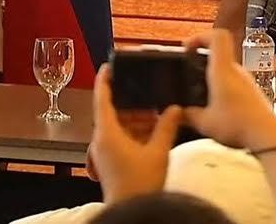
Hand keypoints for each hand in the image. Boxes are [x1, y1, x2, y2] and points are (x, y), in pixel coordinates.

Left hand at [87, 65, 182, 203]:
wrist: (132, 211)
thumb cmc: (140, 184)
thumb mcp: (158, 151)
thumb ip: (167, 126)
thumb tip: (174, 108)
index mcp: (106, 133)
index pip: (101, 99)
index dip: (104, 80)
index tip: (108, 66)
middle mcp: (100, 141)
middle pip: (112, 112)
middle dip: (131, 103)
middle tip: (148, 93)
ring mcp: (103, 152)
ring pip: (117, 126)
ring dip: (135, 119)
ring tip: (157, 114)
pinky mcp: (110, 162)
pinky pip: (120, 138)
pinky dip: (134, 132)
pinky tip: (153, 131)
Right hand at [182, 29, 275, 149]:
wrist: (266, 134)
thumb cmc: (237, 124)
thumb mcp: (204, 123)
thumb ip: (188, 116)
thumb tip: (179, 113)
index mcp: (222, 70)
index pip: (217, 37)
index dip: (200, 36)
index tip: (188, 47)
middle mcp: (236, 71)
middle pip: (220, 52)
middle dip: (202, 58)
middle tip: (189, 70)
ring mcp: (246, 80)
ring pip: (227, 68)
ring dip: (212, 74)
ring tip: (200, 92)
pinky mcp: (252, 91)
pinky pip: (234, 81)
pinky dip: (222, 86)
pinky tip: (216, 105)